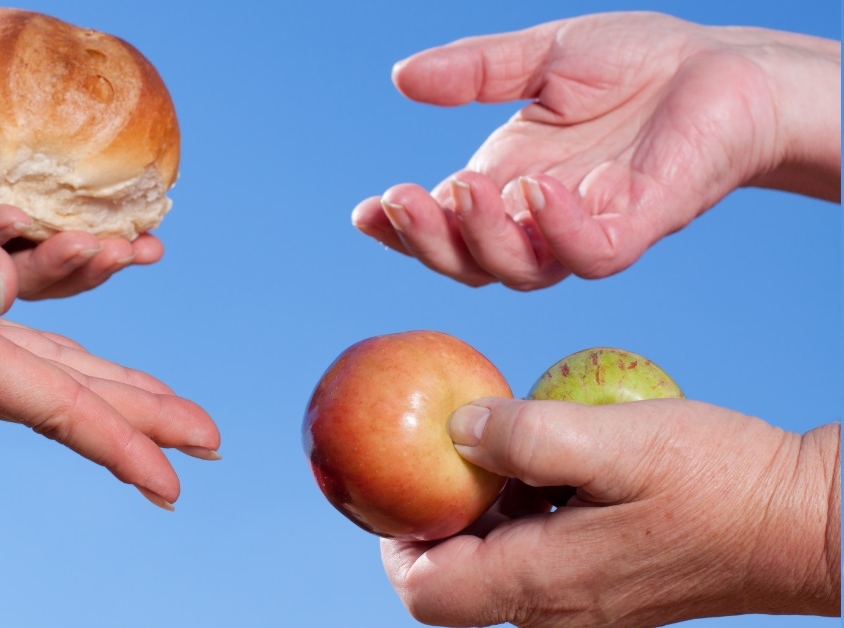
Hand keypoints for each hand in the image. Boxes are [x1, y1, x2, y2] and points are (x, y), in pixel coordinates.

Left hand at [0, 1, 161, 298]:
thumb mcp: (0, 55)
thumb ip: (51, 77)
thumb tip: (117, 83)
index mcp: (3, 193)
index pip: (67, 233)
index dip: (113, 243)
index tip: (155, 236)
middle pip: (46, 265)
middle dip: (99, 265)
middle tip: (141, 252)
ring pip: (4, 270)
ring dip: (57, 267)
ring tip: (101, 250)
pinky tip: (23, 224)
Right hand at [353, 12, 840, 289]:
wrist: (729, 64)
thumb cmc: (640, 65)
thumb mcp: (540, 59)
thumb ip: (475, 70)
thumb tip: (402, 76)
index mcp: (509, 186)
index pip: (446, 230)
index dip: (402, 232)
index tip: (365, 211)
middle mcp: (542, 219)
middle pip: (472, 265)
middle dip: (428, 241)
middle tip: (400, 199)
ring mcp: (589, 229)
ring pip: (522, 272)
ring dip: (482, 239)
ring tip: (464, 187)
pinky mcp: (640, 225)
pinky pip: (590, 255)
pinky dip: (558, 231)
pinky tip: (539, 191)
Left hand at [380, 397, 839, 626]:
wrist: (801, 524)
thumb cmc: (717, 482)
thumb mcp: (615, 442)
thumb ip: (525, 437)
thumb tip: (455, 429)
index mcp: (540, 582)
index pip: (423, 589)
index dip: (396, 536)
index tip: (405, 475)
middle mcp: (551, 610)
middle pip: (450, 579)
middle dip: (440, 513)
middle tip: (456, 448)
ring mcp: (578, 605)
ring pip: (491, 566)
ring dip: (484, 508)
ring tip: (511, 447)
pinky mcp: (602, 589)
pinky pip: (533, 559)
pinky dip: (524, 513)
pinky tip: (552, 464)